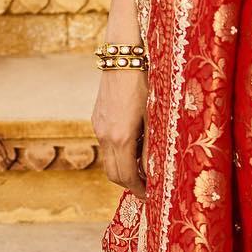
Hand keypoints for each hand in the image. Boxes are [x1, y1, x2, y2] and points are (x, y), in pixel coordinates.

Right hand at [91, 66, 148, 197]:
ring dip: (123, 168)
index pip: (126, 177)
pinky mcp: (97, 117)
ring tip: (144, 165)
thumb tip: (155, 171)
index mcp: (121, 138)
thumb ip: (152, 145)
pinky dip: (118, 152)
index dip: (139, 189)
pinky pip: (105, 144)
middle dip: (130, 184)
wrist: (123, 57)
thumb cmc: (145, 82)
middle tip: (148, 186)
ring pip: (108, 160)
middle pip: (113, 174)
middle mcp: (105, 135)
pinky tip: (134, 143)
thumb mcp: (154, 115)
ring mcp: (99, 126)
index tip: (152, 195)